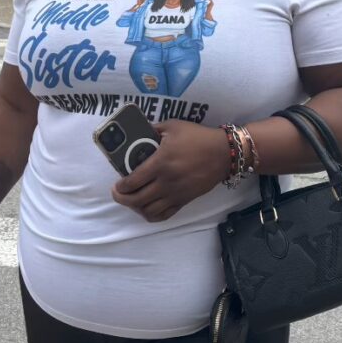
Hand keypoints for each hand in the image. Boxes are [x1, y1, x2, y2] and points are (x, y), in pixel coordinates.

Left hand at [112, 121, 232, 222]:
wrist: (224, 152)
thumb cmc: (197, 137)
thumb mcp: (173, 127)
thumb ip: (152, 130)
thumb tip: (136, 133)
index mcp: (160, 163)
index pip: (132, 182)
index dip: (120, 187)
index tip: (117, 184)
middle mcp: (166, 182)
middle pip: (136, 200)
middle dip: (122, 199)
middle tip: (118, 193)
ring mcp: (176, 193)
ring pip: (149, 211)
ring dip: (136, 208)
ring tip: (132, 200)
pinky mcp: (185, 200)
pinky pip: (165, 215)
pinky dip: (152, 215)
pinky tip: (147, 208)